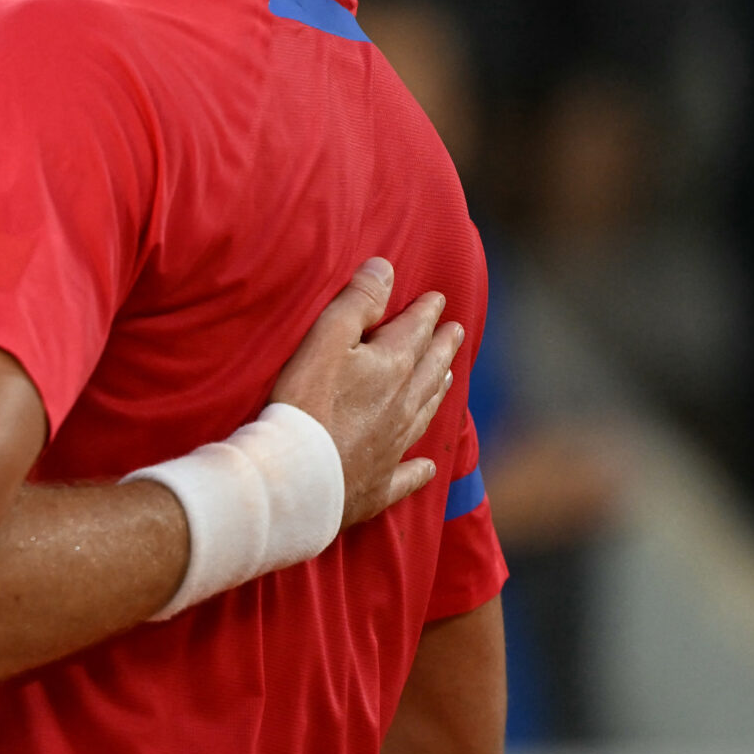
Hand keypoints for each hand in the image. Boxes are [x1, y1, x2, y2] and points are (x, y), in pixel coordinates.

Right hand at [270, 260, 463, 527]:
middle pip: (429, 371)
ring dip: (438, 393)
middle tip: (457, 333)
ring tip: (449, 378)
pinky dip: (420, 470)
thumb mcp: (326, 339)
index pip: (415, 332)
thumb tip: (386, 268)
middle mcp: (402, 408)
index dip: (426, 312)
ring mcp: (393, 448)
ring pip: (424, 415)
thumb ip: (357, 302)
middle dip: (443, 348)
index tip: (439, 298)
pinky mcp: (378, 485)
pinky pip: (408, 475)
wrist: (297, 475)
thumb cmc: (305, 403)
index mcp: (391, 369)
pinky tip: (428, 467)